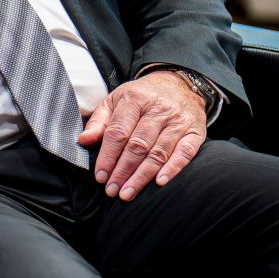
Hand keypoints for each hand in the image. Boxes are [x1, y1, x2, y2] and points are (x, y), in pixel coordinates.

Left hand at [79, 72, 207, 200]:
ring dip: (142, 176)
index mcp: (134, 100)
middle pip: (138, 145)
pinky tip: (160, 182)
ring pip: (158, 152)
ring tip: (128, 193)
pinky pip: (185, 153)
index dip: (108, 156)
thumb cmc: (141, 97)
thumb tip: (83, 141)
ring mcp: (178, 121)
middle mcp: (158, 110)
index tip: (100, 176)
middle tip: (112, 190)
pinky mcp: (195, 132)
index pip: (118, 132)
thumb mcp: (115, 100)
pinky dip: (173, 168)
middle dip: (123, 170)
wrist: (179, 84)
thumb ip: (99, 121)